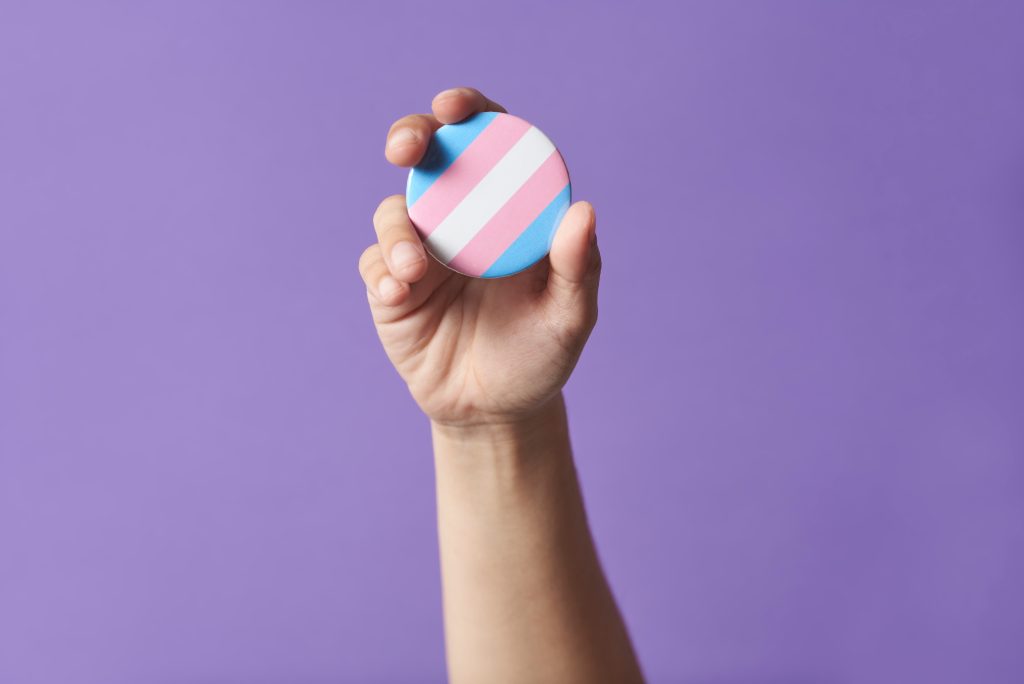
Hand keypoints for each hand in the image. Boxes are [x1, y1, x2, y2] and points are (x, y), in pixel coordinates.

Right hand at [358, 87, 601, 428]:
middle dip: (413, 136)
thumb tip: (583, 211)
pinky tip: (399, 293)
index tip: (456, 107)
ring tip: (414, 270)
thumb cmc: (539, 356)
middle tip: (408, 146)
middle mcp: (462, 221)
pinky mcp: (390, 288)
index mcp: (508, 212)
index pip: (489, 144)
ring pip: (394, 212)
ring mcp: (422, 253)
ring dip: (397, 230)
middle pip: (430, 158)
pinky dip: (382, 270)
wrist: (494, 412)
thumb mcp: (569, 318)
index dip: (470, 112)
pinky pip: (374, 264)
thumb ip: (578, 269)